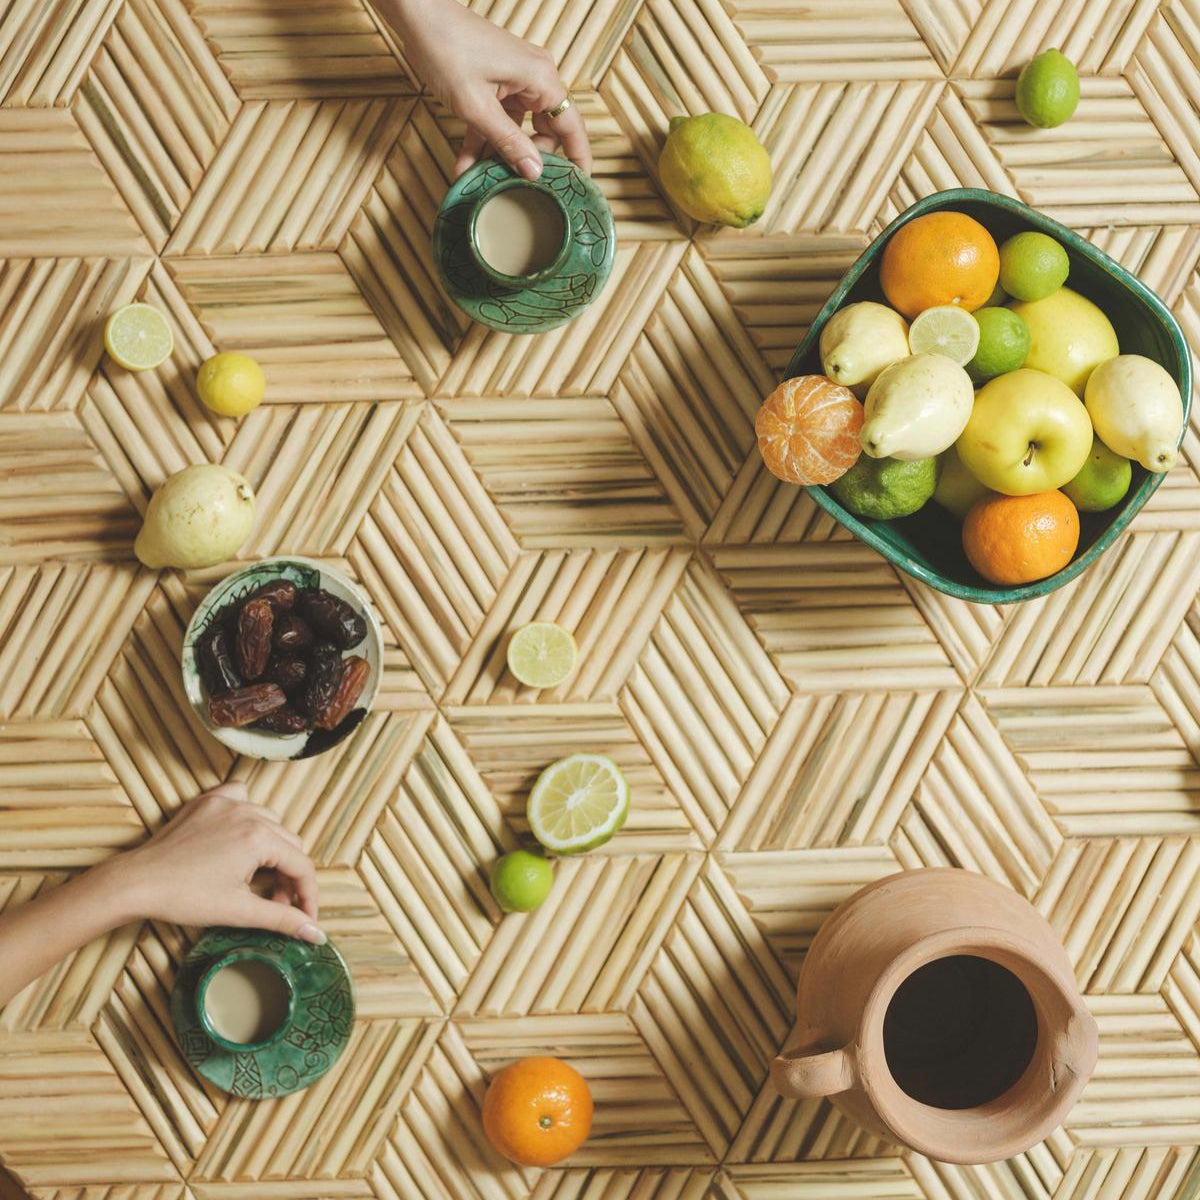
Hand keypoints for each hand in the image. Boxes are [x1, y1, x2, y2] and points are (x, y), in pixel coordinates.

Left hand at [113, 783, 323, 943]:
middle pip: (290, 844)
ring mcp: (227, 803)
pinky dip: (248, 814)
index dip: (308, 895)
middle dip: (288, 876)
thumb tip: (315, 934)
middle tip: (275, 904)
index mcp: (259, 838)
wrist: (135, 883)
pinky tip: (241, 833)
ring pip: (270, 822)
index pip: (302, 865)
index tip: (305, 918)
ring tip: (257, 876)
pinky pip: (242, 797)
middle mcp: (248, 813)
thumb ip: (283, 919)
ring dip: (272, 848)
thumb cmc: (183, 897)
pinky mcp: (208, 801)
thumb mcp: (239, 911)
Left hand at [379, 0, 589, 179]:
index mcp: (541, 79)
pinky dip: (483, 140)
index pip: (572, 127)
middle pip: (545, 132)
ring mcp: (517, 80)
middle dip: (525, 161)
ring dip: (497, 156)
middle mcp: (535, 78)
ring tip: (480, 181)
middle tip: (510, 186)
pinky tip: (466, 166)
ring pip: (517, 130)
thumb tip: (535, 172)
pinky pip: (498, 119)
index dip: (578, 160)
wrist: (418, 15)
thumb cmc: (447, 49)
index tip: (578, 188)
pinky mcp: (498, 82)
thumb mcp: (477, 107)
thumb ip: (508, 142)